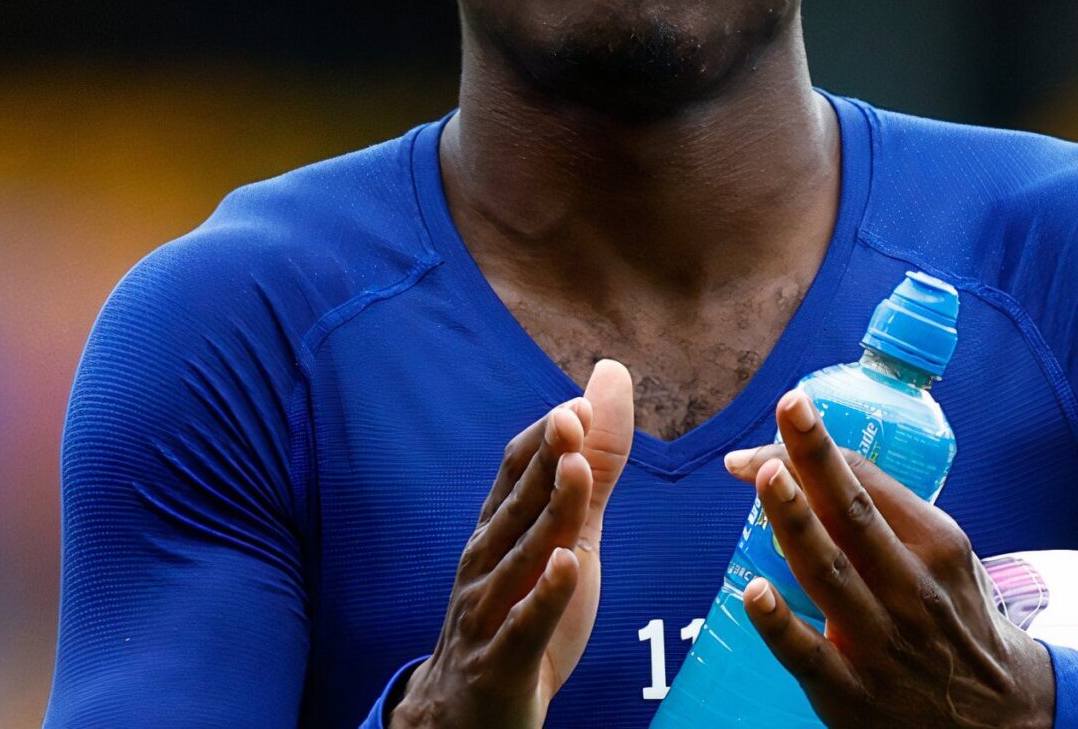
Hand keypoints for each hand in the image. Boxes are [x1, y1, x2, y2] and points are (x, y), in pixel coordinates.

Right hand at [395, 360, 634, 728]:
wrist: (470, 714)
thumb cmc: (522, 611)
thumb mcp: (569, 538)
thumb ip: (592, 469)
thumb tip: (607, 382)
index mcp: (499, 531)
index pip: (515, 473)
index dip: (545, 437)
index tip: (578, 402)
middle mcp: (486, 563)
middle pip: (517, 504)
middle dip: (545, 460)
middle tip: (572, 415)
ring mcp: (488, 612)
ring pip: (521, 558)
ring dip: (550, 514)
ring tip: (577, 473)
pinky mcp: (501, 662)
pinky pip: (524, 626)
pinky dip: (544, 596)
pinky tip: (567, 568)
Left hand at [721, 390, 1054, 728]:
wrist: (1002, 717)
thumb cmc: (958, 622)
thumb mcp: (948, 561)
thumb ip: (893, 519)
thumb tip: (814, 468)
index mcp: (938, 546)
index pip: (871, 483)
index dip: (820, 449)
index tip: (783, 420)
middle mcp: (914, 588)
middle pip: (854, 514)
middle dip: (816, 459)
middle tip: (786, 410)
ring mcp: (884, 642)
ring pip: (831, 574)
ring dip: (796, 523)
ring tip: (765, 476)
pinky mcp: (855, 694)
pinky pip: (811, 655)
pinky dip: (782, 624)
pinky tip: (754, 593)